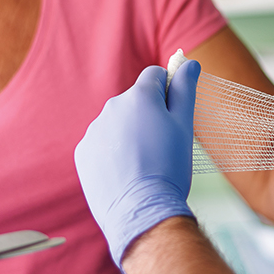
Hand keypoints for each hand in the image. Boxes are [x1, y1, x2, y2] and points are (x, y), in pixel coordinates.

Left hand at [74, 60, 199, 268]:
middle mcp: (111, 108)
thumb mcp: (184, 126)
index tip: (175, 112)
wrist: (142, 210)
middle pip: (136, 101)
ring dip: (132, 135)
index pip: (155, 75)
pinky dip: (115, 153)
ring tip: (146, 164)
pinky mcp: (83, 153)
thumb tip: (189, 62)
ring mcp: (94, 131)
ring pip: (119, 124)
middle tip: (164, 146)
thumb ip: (186, 90)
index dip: (169, 90)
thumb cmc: (170, 167)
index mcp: (139, 97)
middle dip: (150, 116)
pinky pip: (102, 145)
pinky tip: (128, 173)